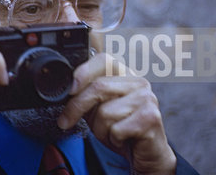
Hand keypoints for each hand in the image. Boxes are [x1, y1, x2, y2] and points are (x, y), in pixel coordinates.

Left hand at [57, 53, 175, 173]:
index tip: (70, 89)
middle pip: (98, 87)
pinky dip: (114, 139)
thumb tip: (67, 90)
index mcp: (125, 75)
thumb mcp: (98, 110)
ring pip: (105, 112)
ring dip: (100, 129)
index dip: (84, 72)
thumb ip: (86, 96)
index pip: (103, 60)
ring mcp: (146, 98)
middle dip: (76, 107)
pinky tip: (123, 139)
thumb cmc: (122, 130)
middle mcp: (138, 82)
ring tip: (112, 133)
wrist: (147, 154)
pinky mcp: (150, 117)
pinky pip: (116, 129)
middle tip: (65, 121)